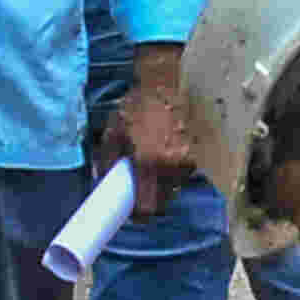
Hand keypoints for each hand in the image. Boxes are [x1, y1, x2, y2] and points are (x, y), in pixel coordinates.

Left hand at [111, 63, 191, 215]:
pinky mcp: (196, 156)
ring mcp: (187, 162)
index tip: (131, 212)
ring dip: (161, 187)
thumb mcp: (112, 132)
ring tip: (150, 168)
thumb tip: (102, 184)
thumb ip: (107, 162)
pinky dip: (172, 174)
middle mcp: (171, 166)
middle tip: (137, 189)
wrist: (165, 85)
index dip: (138, 214)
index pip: (148, 208)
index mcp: (148, 162)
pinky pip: (181, 177)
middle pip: (163, 204)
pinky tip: (164, 156)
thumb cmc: (136, 107)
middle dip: (150, 201)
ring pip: (173, 191)